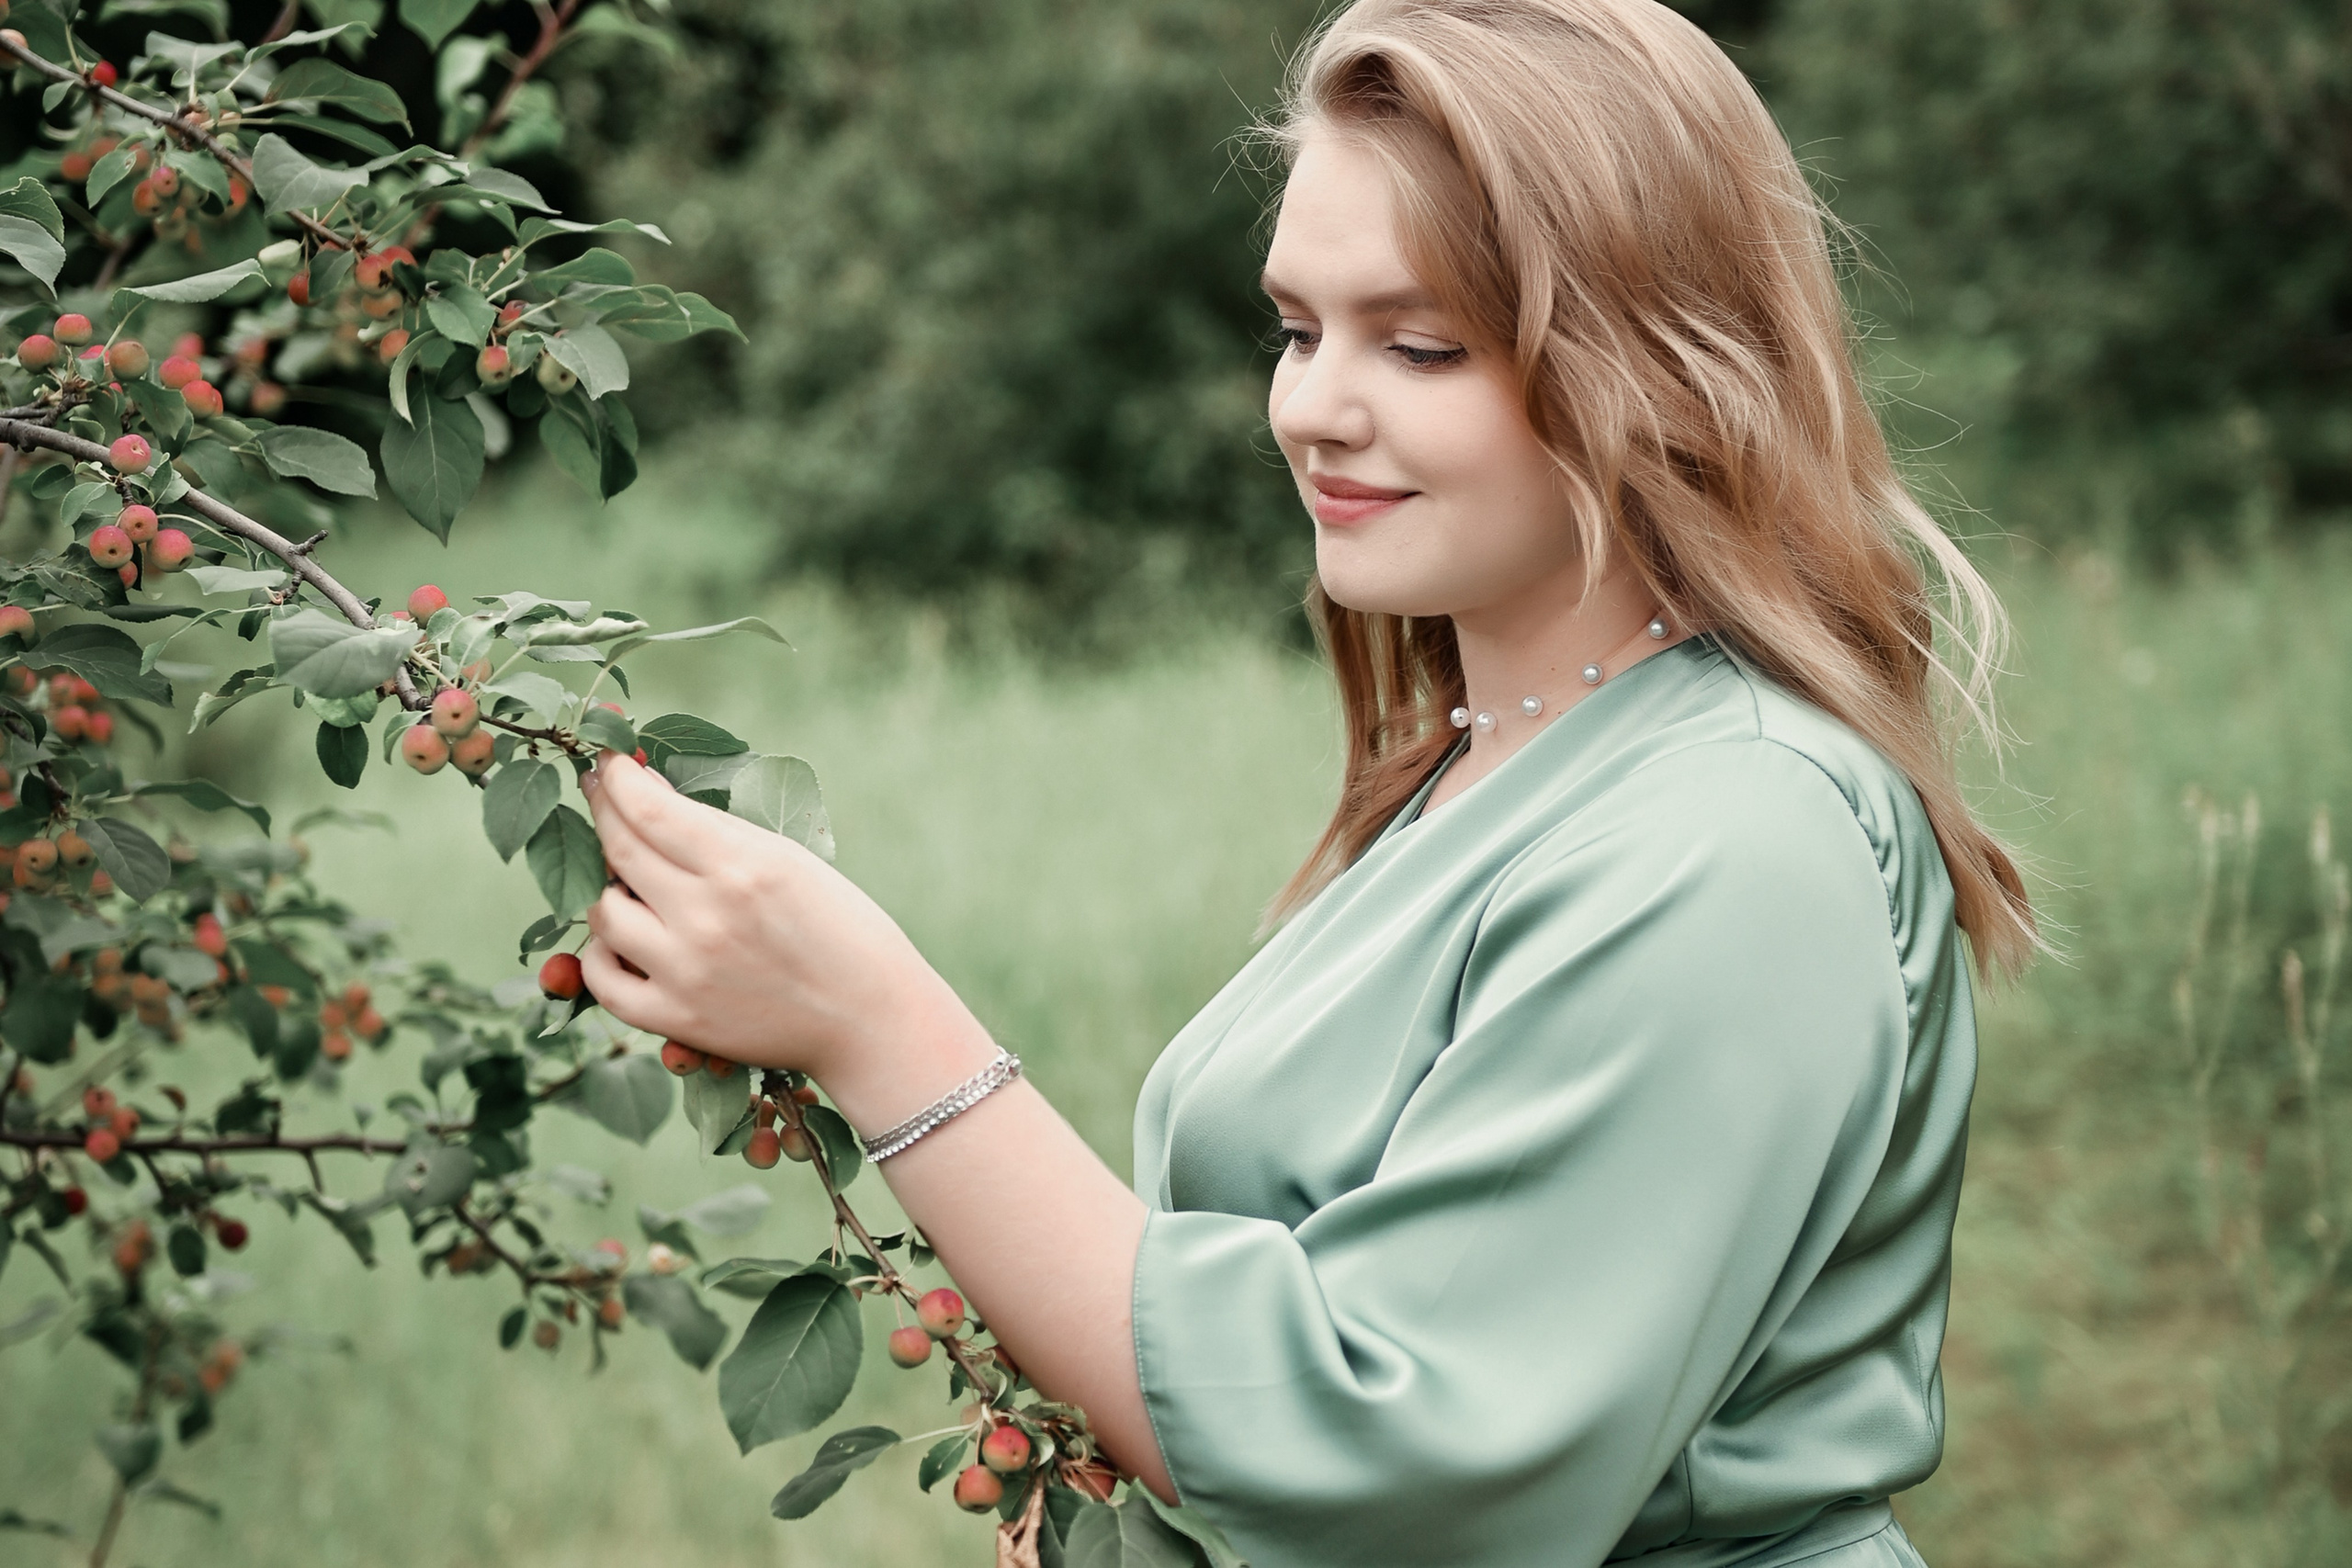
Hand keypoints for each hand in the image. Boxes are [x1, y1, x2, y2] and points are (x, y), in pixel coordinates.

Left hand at [575, 751, 965, 1085]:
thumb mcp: (789, 859)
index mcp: (743, 867)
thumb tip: (647, 789)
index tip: (610, 760)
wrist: (871, 1018)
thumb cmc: (841, 929)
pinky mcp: (678, 1018)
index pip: (648, 808)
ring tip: (628, 879)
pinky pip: (605, 981)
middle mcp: (707, 916)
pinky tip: (621, 940)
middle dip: (602, 810)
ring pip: (604, 913)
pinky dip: (602, 954)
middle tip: (600, 791)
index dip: (617, 776)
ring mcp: (686, 971)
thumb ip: (716, 828)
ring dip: (608, 888)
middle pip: (619, 849)